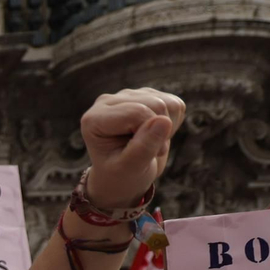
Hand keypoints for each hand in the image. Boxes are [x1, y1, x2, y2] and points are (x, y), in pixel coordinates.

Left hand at [79, 88, 185, 208]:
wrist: (123, 175)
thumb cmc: (121, 174)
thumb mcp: (130, 168)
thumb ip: (143, 147)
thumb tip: (163, 120)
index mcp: (94, 118)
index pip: (136, 113)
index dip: (151, 135)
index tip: (147, 155)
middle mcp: (107, 102)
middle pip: (155, 105)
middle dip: (160, 131)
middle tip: (149, 150)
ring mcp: (127, 96)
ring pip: (167, 102)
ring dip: (167, 127)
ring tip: (150, 143)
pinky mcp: (145, 95)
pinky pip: (175, 103)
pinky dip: (172, 122)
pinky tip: (155, 133)